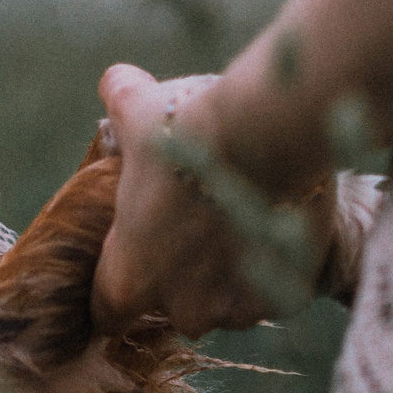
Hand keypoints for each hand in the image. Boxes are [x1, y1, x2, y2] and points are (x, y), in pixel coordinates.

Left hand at [89, 64, 278, 337]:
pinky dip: (273, 271)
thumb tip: (116, 81)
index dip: (120, 280)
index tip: (137, 250)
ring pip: (228, 307)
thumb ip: (118, 100)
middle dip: (183, 281)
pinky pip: (272, 296)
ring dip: (230, 279)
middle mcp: (182, 308)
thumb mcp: (137, 111)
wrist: (264, 135)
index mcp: (130, 278)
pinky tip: (274, 230)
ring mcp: (236, 309)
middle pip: (175, 311)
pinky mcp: (283, 299)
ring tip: (240, 226)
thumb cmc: (187, 130)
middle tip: (197, 230)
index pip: (109, 310)